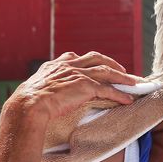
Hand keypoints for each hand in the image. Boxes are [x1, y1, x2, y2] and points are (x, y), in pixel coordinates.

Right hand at [7, 51, 137, 123]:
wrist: (29, 105)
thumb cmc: (28, 102)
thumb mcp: (36, 87)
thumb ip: (46, 85)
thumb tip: (46, 95)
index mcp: (56, 64)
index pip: (76, 57)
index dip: (90, 61)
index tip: (97, 64)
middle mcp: (69, 65)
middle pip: (97, 59)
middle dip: (112, 64)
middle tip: (123, 71)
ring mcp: (78, 74)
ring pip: (107, 72)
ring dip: (122, 77)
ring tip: (134, 83)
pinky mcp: (85, 86)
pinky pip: (107, 90)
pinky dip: (119, 94)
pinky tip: (127, 100)